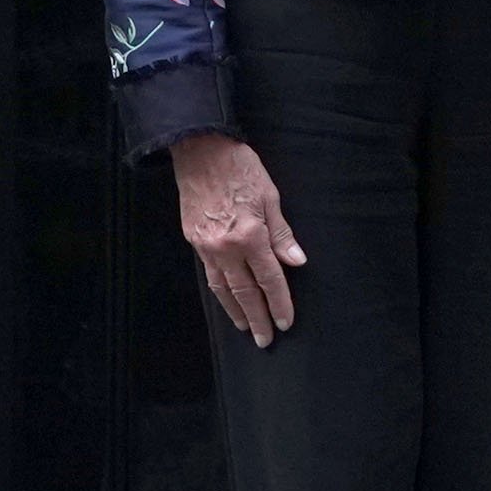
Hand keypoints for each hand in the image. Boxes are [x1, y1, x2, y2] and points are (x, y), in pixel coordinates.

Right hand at [171, 132, 306, 345]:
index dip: (279, 302)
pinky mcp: (194, 240)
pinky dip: (219, 292)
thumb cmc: (240, 168)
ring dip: (235, 311)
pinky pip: (209, 274)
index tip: (286, 321)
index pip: (269, 278)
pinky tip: (226, 300)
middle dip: (257, 318)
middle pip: (245, 291)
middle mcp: (226, 246)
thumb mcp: (270, 196)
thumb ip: (282, 234)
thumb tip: (296, 262)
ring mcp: (206, 246)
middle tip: (266, 340)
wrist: (200, 150)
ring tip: (245, 328)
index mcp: (249, 235)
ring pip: (223, 288)